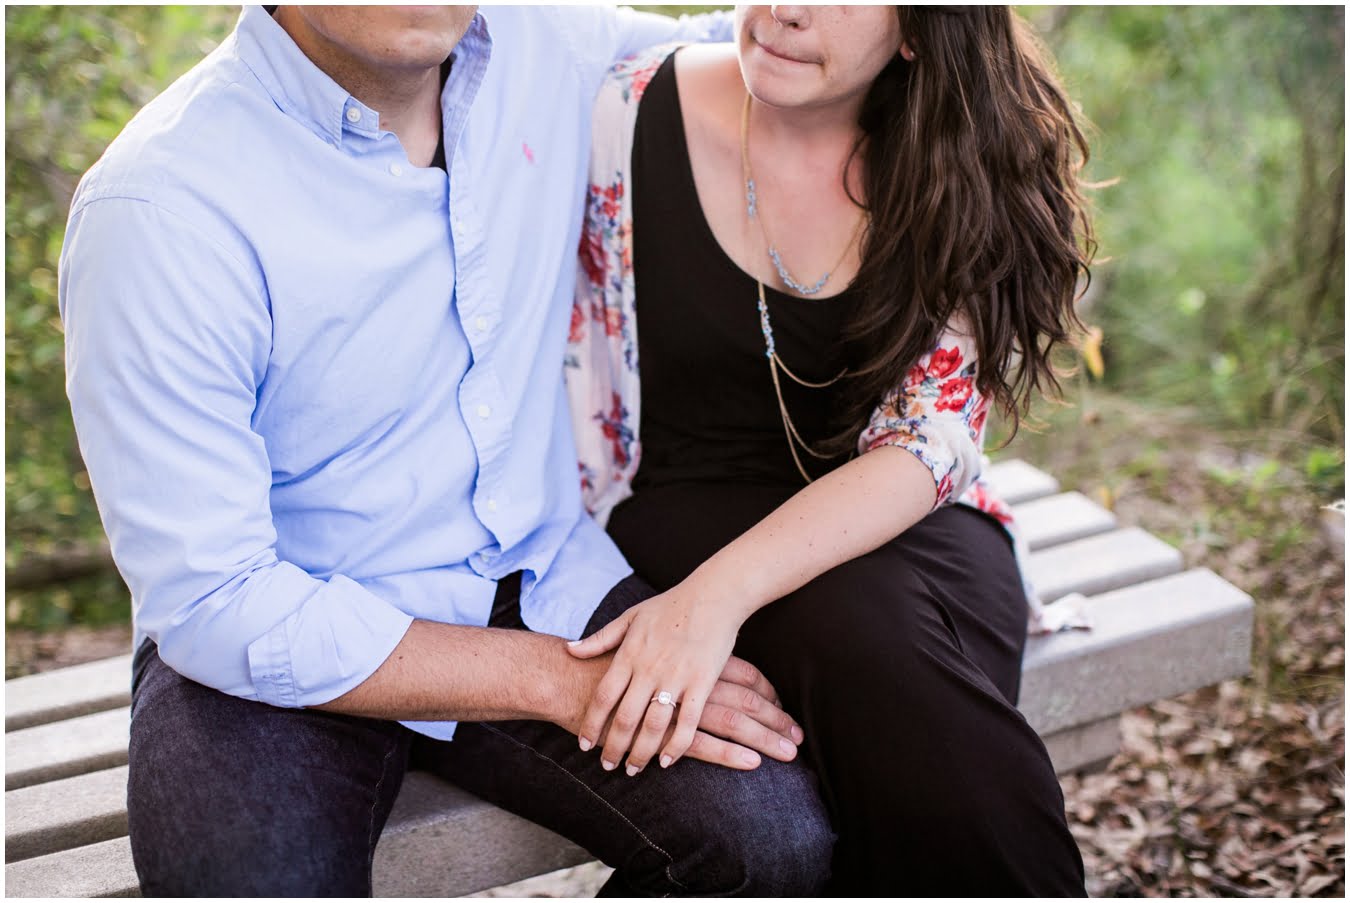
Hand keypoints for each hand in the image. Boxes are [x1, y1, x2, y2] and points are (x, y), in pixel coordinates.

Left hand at [566, 588, 799, 773]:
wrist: (713, 596)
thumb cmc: (670, 606)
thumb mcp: (630, 618)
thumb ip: (600, 638)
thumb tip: (570, 649)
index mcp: (629, 654)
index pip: (603, 697)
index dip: (591, 724)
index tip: (584, 744)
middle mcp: (649, 669)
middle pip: (624, 718)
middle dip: (613, 747)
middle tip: (607, 765)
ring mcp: (676, 678)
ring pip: (653, 726)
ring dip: (641, 752)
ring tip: (633, 769)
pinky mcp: (702, 683)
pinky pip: (687, 722)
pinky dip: (676, 746)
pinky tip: (666, 761)